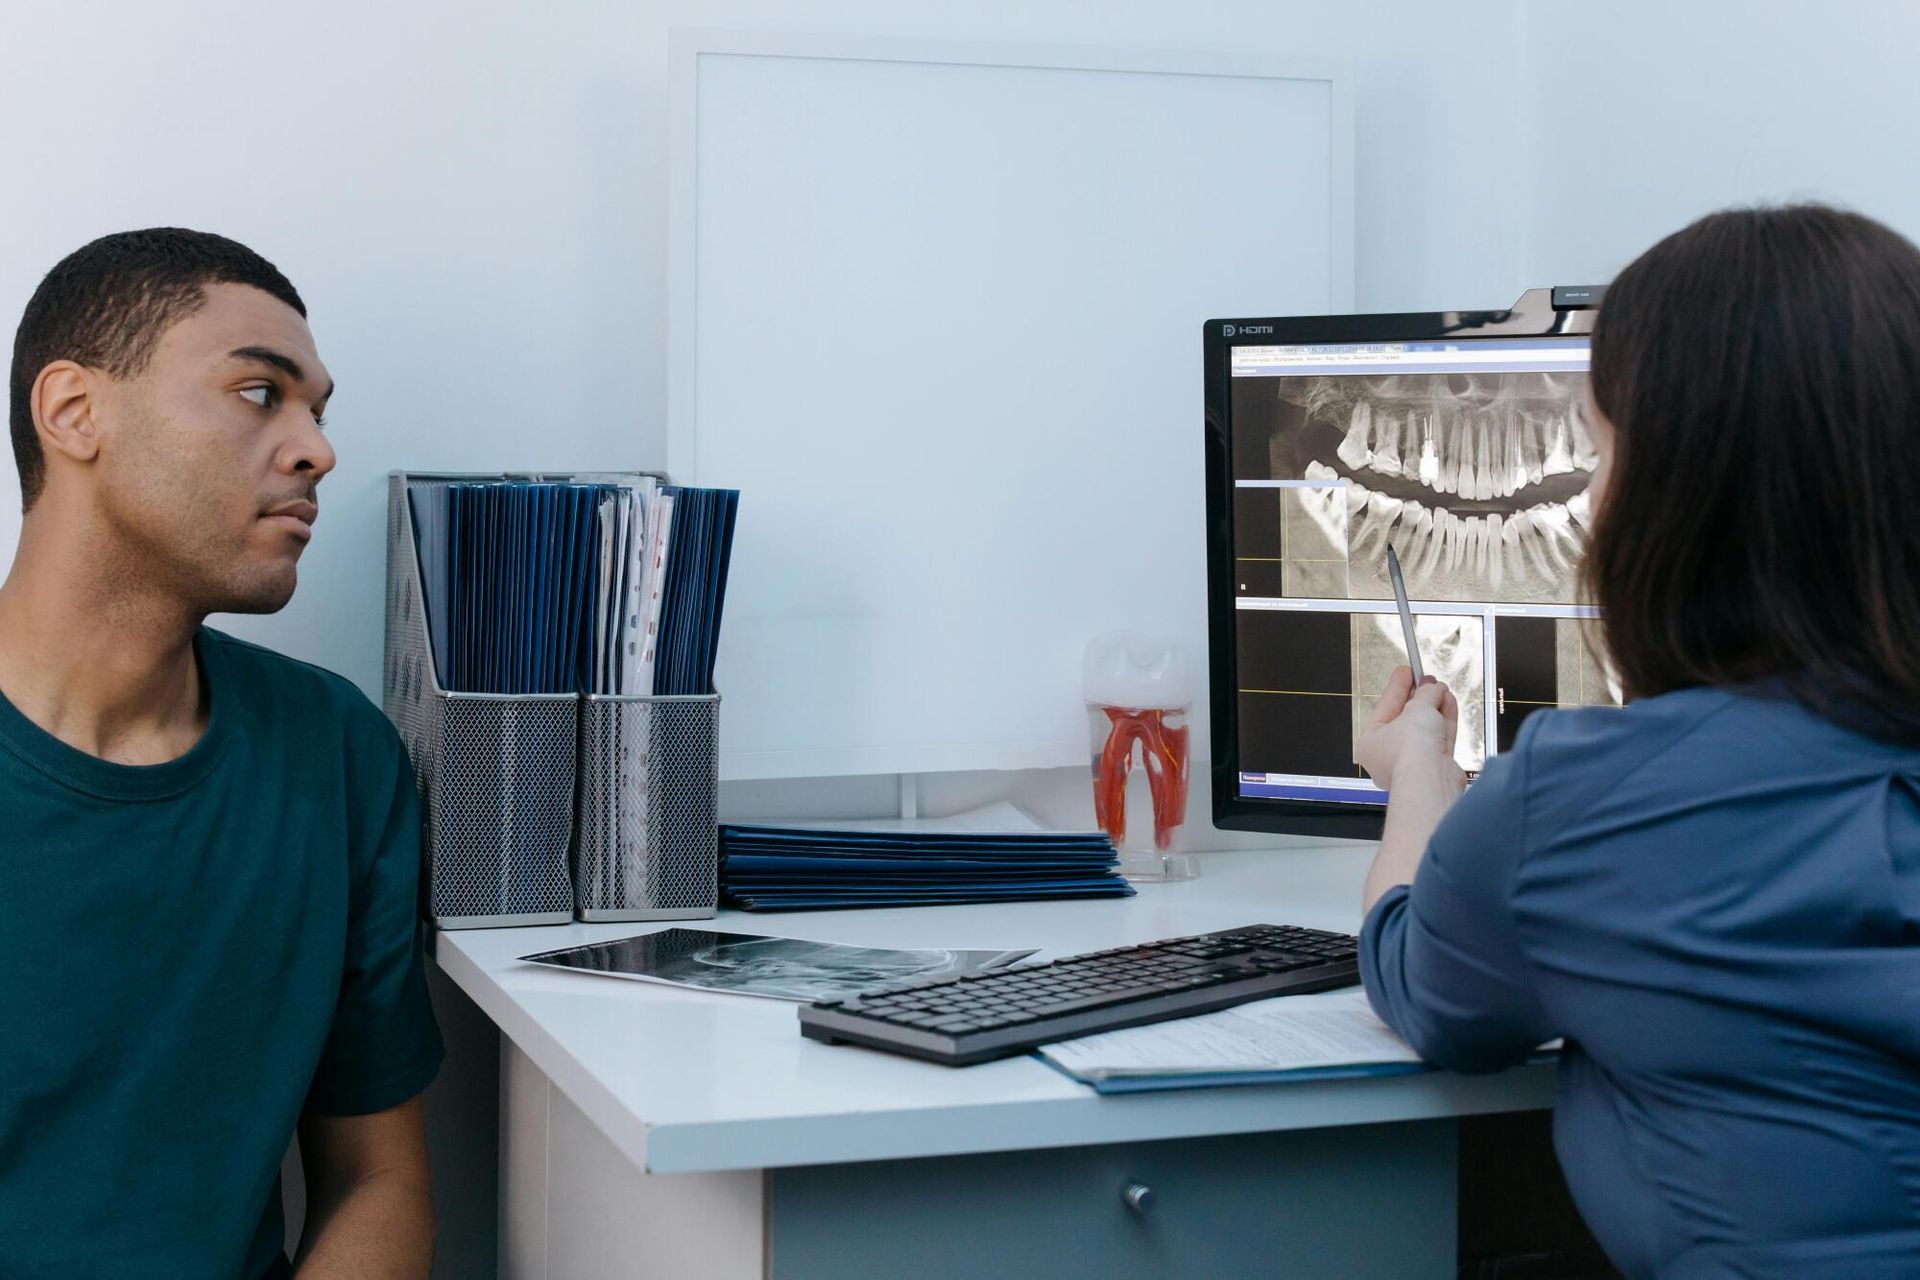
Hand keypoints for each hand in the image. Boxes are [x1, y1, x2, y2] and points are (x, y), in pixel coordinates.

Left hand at [1354, 666, 1460, 792]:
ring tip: (1441, 689)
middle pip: (1406, 718)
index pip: (1385, 707)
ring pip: (1425, 729)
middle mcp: (1389, 756)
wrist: (1431, 780)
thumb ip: (1424, 694)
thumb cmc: (1409, 753)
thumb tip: (1431, 687)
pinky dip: (1445, 720)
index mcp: (1370, 743)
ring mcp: (1413, 763)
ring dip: (1434, 707)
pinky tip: (1449, 702)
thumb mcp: (1416, 709)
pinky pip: (1439, 738)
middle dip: (1420, 697)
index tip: (1406, 671)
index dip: (1397, 687)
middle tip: (1428, 680)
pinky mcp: (1436, 767)